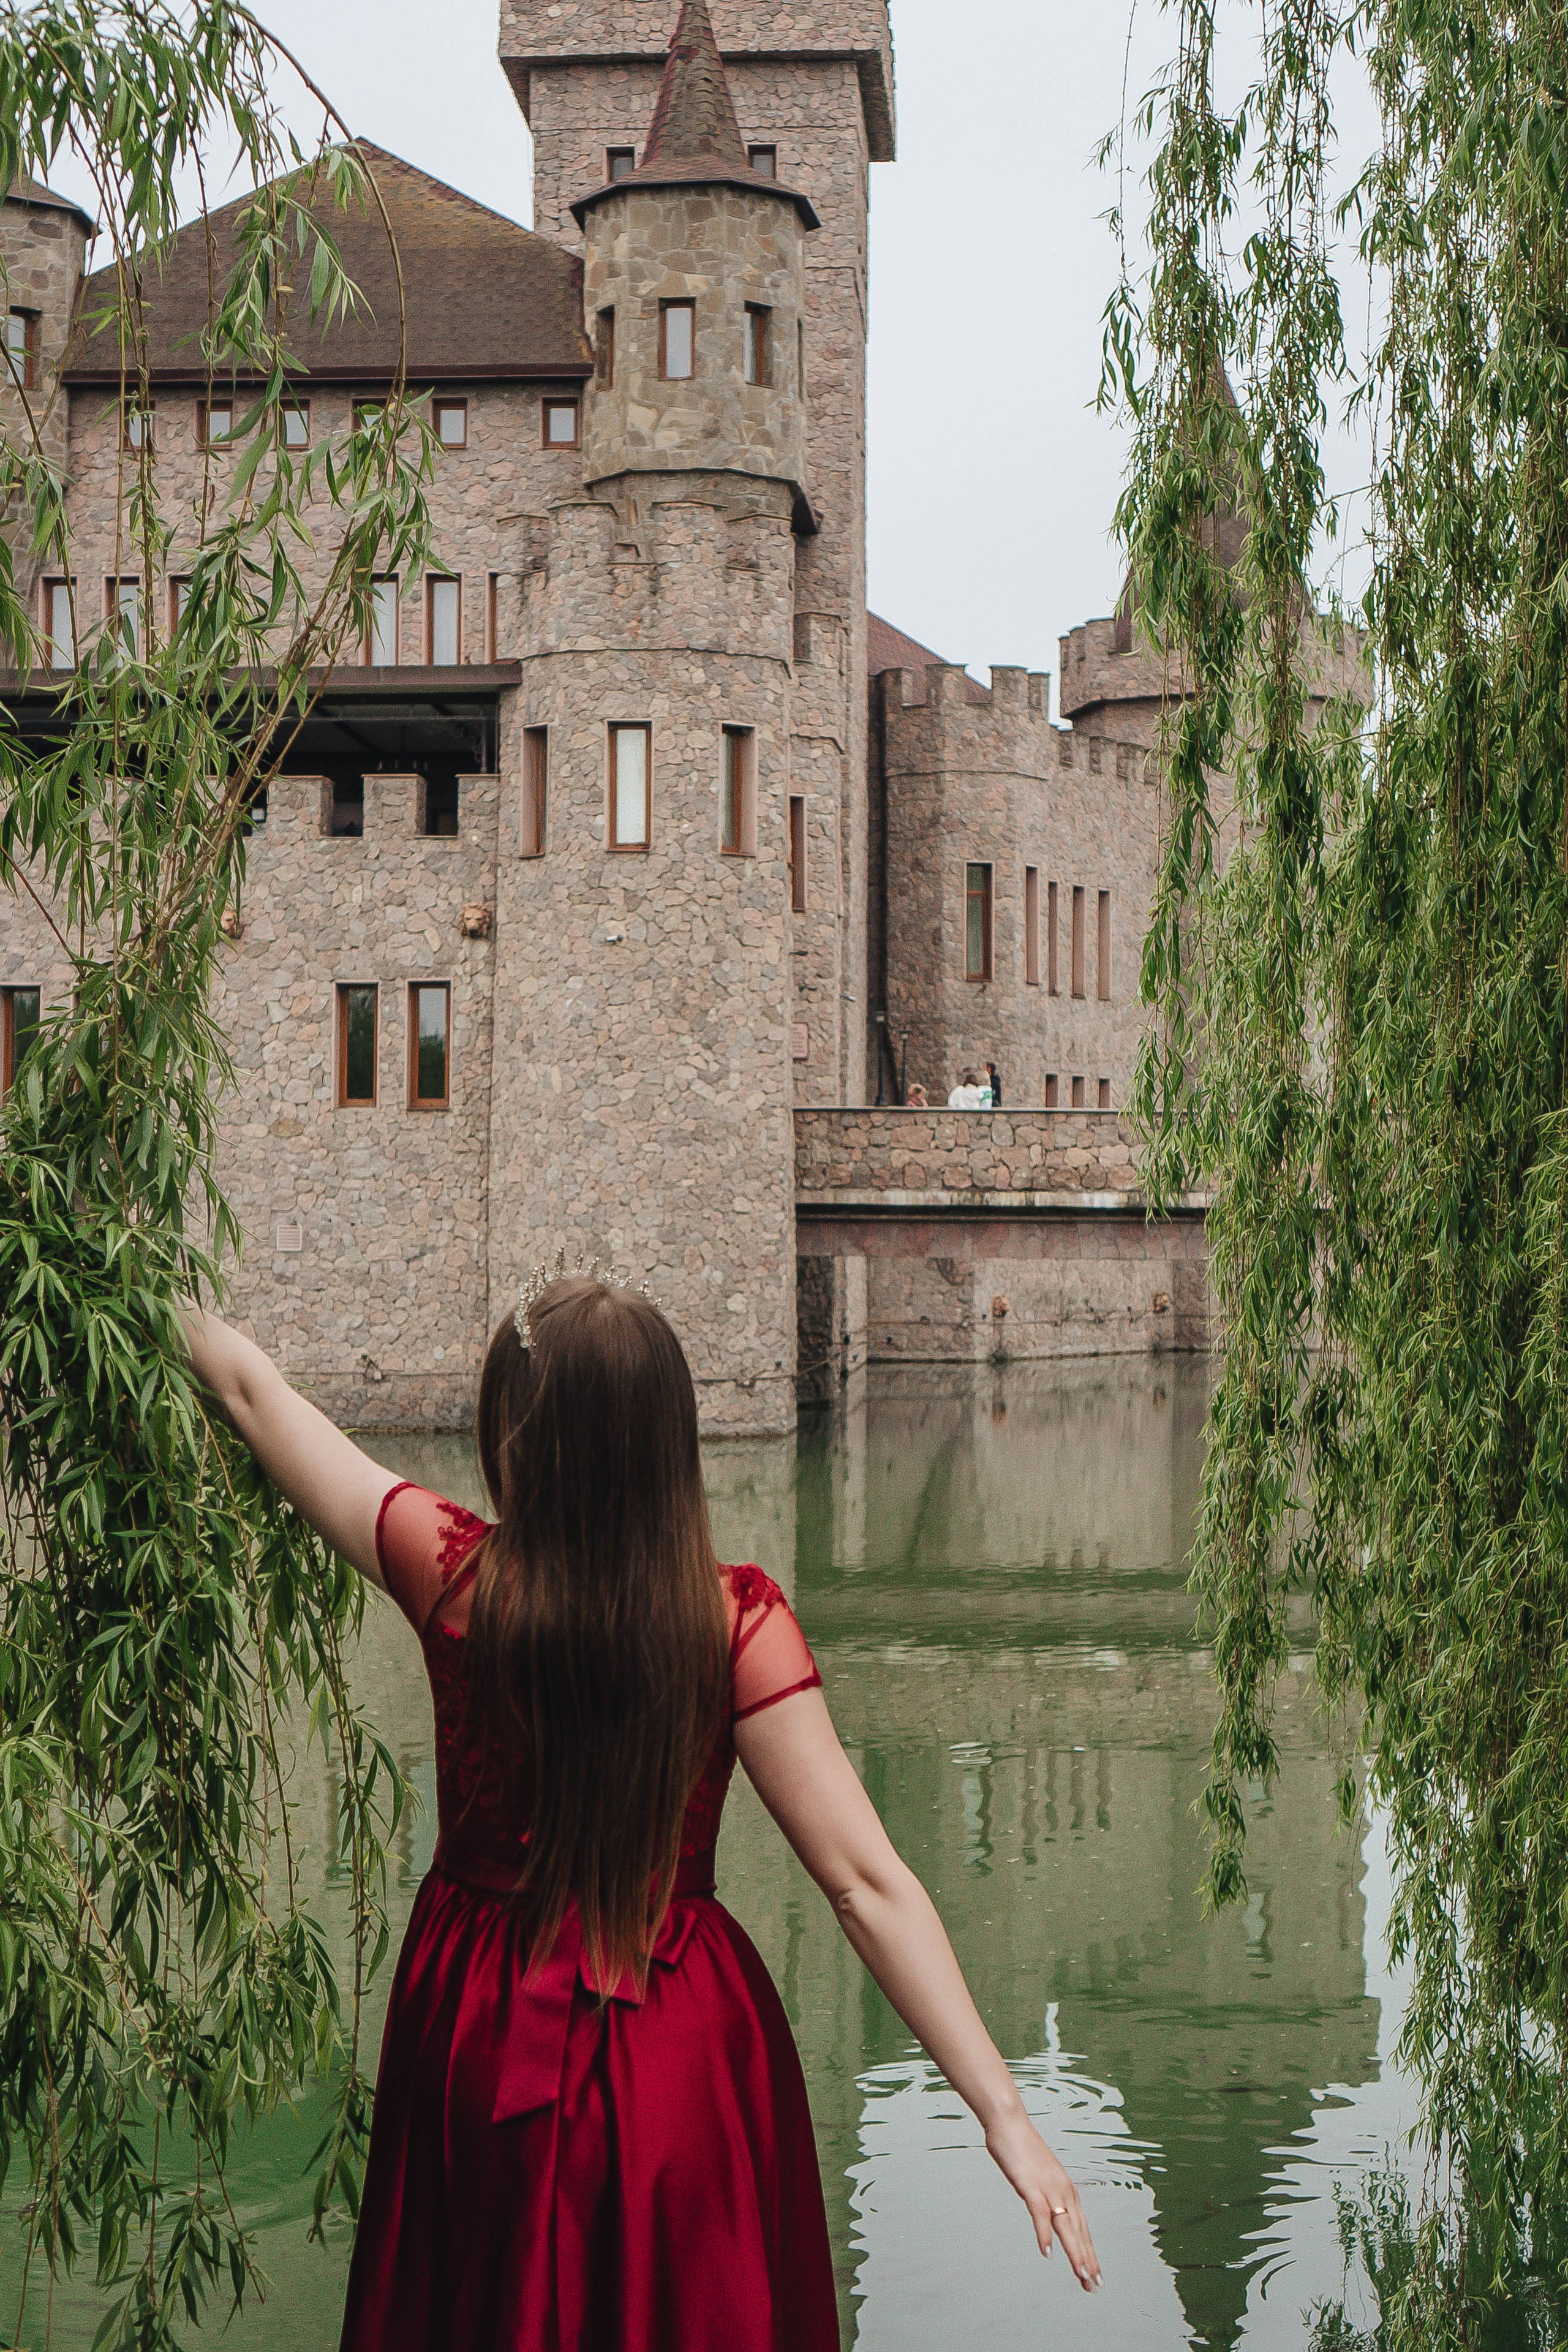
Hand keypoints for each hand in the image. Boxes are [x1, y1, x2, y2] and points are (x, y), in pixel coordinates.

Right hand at [984, 2106, 1101, 2290]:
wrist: (1009, 2122)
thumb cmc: (1023, 2149)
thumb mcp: (1040, 2177)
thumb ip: (1047, 2196)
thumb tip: (1051, 2212)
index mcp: (1067, 2190)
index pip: (1082, 2229)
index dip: (1089, 2253)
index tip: (1096, 2276)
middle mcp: (1063, 2190)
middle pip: (1079, 2232)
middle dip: (1088, 2261)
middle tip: (1095, 2286)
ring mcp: (1048, 2187)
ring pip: (1065, 2227)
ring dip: (1075, 2253)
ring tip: (1082, 2276)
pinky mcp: (1030, 2185)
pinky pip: (1040, 2214)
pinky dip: (1044, 2234)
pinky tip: (1047, 2252)